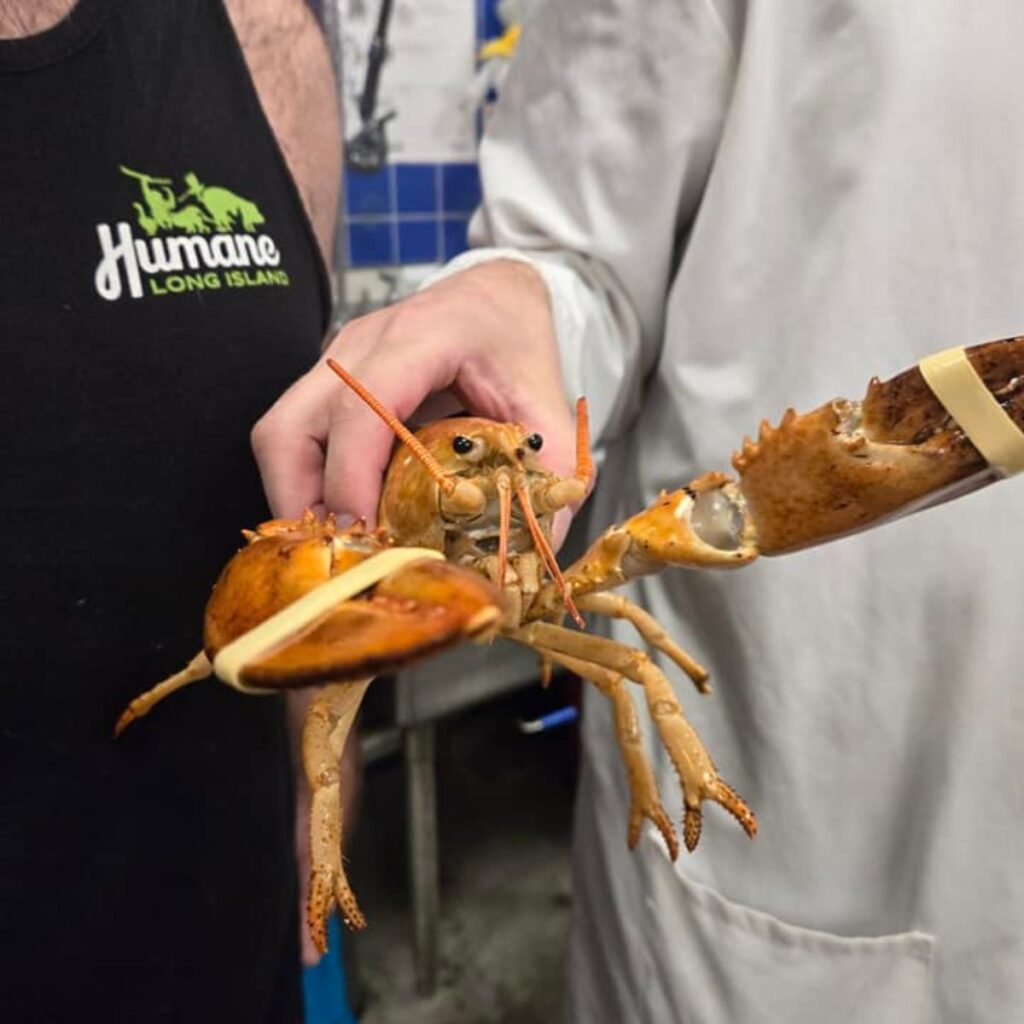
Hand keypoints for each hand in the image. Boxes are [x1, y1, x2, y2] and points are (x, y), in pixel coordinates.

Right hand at [251, 259, 578, 535]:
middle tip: (348, 550)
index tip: (370, 532)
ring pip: (279, 434)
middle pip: (288, 426)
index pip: (359, 407)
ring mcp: (335, 362)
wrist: (494, 294)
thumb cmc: (515, 338)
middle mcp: (360, 344)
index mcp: (420, 335)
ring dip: (300, 496)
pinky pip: (295, 437)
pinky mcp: (329, 381)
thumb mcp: (548, 399)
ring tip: (347, 540)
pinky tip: (351, 514)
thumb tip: (543, 542)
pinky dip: (312, 483)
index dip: (352, 478)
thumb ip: (550, 467)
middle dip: (304, 500)